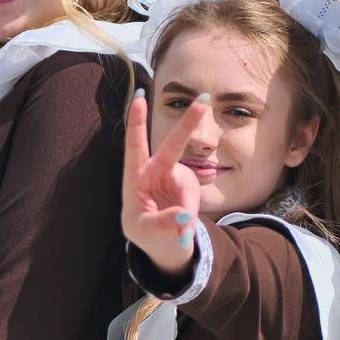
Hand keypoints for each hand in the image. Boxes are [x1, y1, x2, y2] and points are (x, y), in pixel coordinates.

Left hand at [122, 92, 208, 273]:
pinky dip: (189, 222)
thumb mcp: (145, 231)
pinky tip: (181, 233)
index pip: (135, 145)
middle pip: (173, 145)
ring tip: (176, 235)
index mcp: (135, 176)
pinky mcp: (189, 186)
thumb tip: (185, 216)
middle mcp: (156, 171)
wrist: (161, 241)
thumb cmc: (144, 230)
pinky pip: (193, 202)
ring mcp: (175, 177)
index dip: (136, 122)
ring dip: (184, 213)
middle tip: (204, 99)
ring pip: (187, 192)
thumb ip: (163, 223)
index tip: (139, 97)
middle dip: (188, 123)